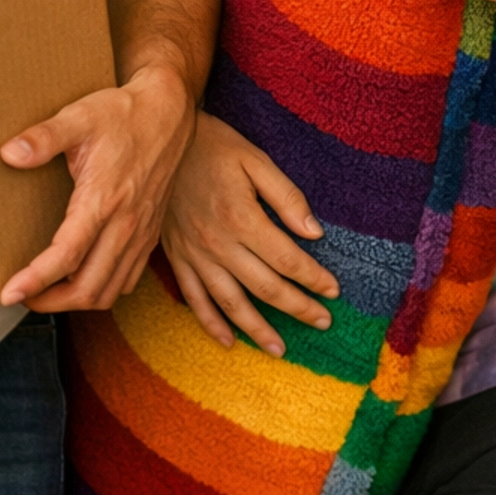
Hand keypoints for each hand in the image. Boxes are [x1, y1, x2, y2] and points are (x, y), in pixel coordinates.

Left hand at [0, 63, 195, 311]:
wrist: (169, 112)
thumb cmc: (123, 114)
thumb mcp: (79, 117)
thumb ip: (43, 137)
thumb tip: (9, 154)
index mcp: (104, 198)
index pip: (67, 255)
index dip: (36, 280)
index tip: (8, 293)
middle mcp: (126, 223)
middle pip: (88, 287)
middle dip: (50, 302)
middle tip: (21, 296)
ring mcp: (141, 232)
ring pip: (110, 291)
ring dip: (77, 301)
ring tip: (48, 294)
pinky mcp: (150, 233)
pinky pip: (129, 279)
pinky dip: (104, 290)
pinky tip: (85, 278)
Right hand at [164, 112, 338, 356]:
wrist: (161, 144)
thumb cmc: (214, 146)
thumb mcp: (255, 160)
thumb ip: (286, 196)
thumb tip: (314, 232)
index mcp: (242, 218)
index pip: (287, 259)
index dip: (313, 278)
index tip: (333, 291)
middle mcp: (218, 243)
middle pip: (265, 287)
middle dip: (298, 308)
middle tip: (322, 322)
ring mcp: (195, 254)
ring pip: (230, 303)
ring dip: (258, 329)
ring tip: (280, 350)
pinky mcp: (176, 257)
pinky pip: (194, 299)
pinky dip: (211, 324)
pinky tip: (229, 342)